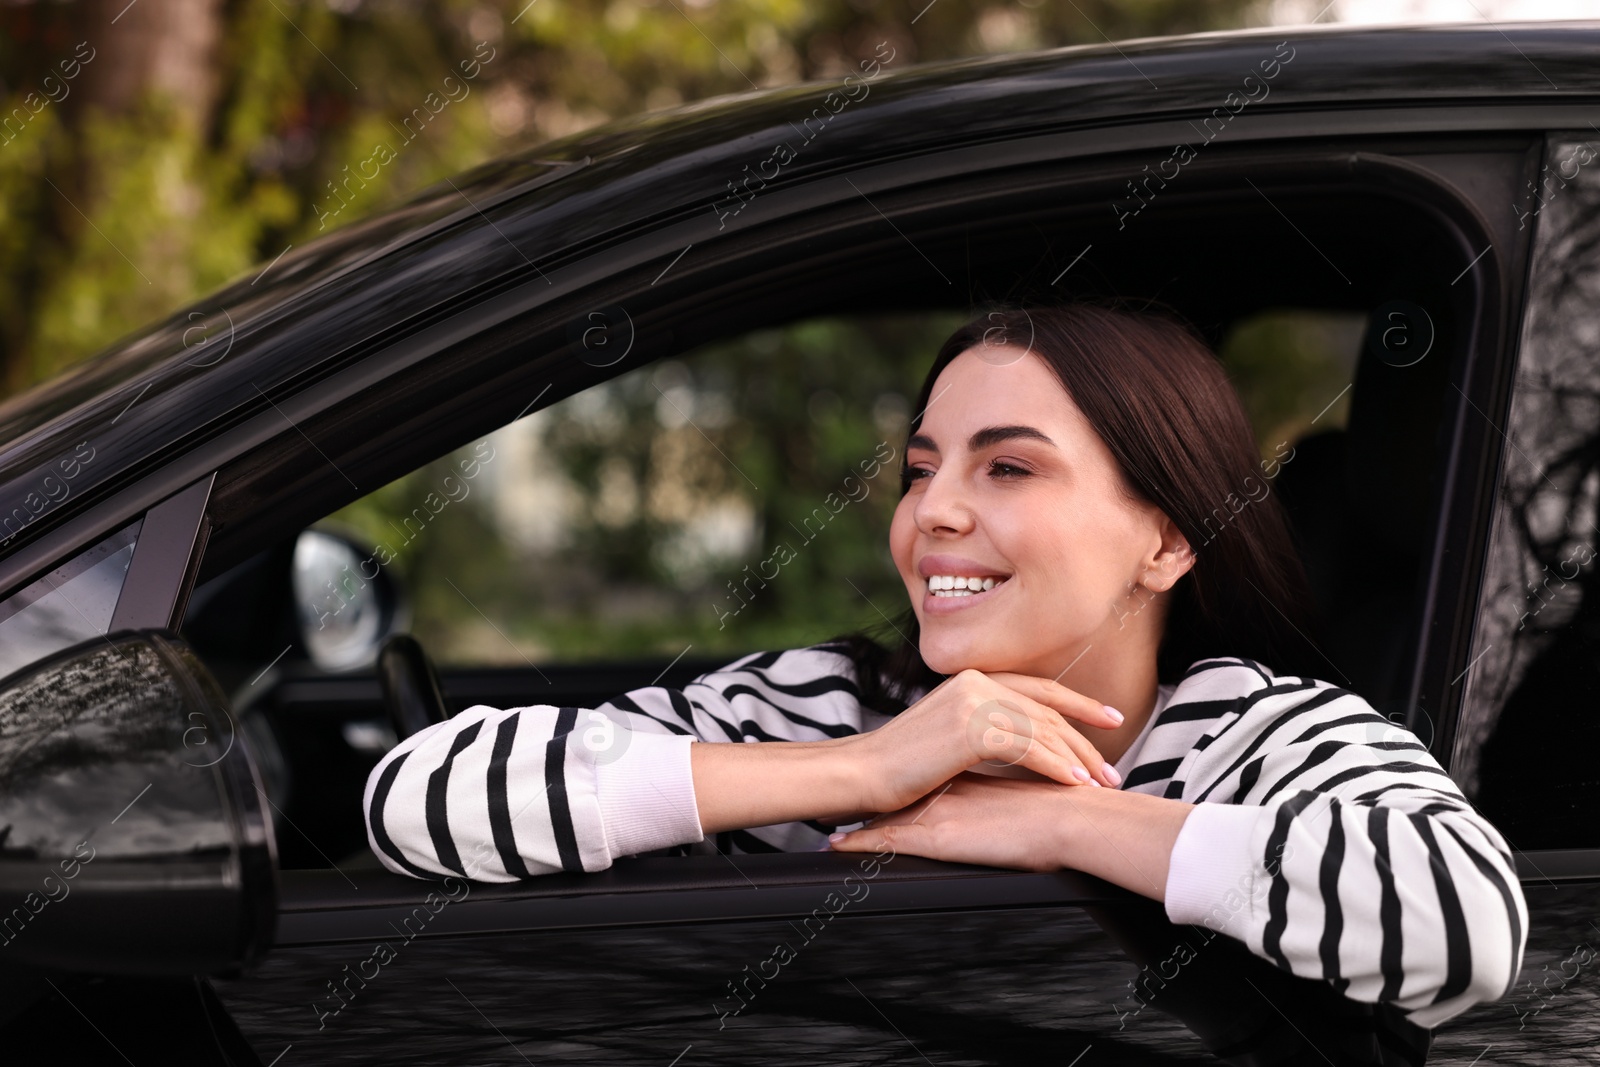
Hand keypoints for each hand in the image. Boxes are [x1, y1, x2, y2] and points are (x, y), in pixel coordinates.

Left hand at [829, 771, 1072, 871]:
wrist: (1071, 821)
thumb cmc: (1062, 814)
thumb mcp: (1030, 797)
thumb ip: (1012, 797)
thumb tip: (1010, 807)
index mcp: (969, 778)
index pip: (925, 778)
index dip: (899, 781)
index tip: (875, 786)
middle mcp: (947, 789)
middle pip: (898, 792)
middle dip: (867, 798)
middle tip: (839, 803)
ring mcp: (939, 811)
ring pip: (886, 815)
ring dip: (857, 820)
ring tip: (828, 828)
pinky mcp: (938, 836)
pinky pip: (888, 842)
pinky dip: (861, 844)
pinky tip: (837, 846)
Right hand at [844, 668, 1122, 816]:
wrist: (861, 773)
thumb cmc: (898, 766)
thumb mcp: (946, 735)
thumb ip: (981, 729)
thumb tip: (1016, 746)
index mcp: (971, 680)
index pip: (1037, 689)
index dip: (1078, 704)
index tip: (1110, 718)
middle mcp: (975, 683)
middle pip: (1047, 710)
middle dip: (1086, 739)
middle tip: (1113, 766)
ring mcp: (973, 702)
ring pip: (1042, 729)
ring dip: (1077, 758)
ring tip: (1101, 782)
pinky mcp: (971, 729)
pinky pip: (1028, 748)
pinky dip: (1056, 766)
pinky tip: (1074, 783)